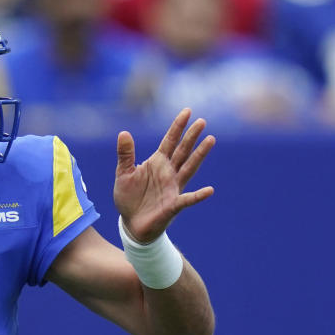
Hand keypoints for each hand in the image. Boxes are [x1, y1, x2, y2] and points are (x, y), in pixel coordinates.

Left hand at [113, 108, 214, 242]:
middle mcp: (168, 172)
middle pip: (182, 151)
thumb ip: (125, 154)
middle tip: (202, 121)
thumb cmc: (129, 198)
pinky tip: (209, 190)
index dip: (177, 127)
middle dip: (191, 136)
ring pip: (189, 168)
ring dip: (199, 155)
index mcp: (157, 163)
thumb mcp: (123, 173)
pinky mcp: (173, 205)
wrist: (131, 223)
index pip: (169, 141)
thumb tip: (123, 132)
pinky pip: (188, 199)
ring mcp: (173, 187)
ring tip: (211, 140)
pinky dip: (198, 195)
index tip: (187, 111)